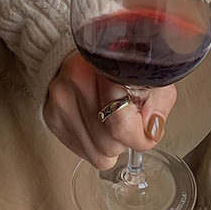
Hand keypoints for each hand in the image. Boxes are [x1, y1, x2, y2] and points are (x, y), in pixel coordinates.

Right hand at [44, 50, 176, 169]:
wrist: (79, 54)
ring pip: (98, 155)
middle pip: (111, 144)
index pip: (122, 124)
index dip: (141, 135)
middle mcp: (78, 80)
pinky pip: (84, 154)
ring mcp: (60, 100)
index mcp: (106, 67)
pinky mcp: (52, 116)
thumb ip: (159, 101)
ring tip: (111, 119)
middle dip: (125, 138)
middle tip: (127, 116)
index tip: (147, 129)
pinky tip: (97, 123)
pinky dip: (95, 145)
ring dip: (110, 144)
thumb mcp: (148, 76)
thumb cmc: (119, 66)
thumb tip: (153, 130)